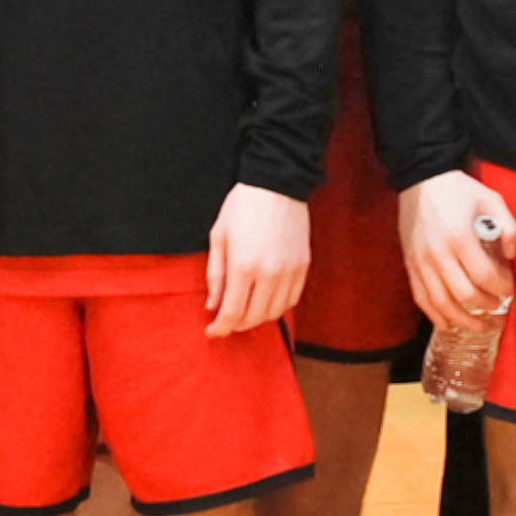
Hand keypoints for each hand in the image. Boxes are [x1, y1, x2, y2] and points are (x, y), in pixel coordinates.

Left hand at [202, 182, 310, 338]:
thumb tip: (212, 305)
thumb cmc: (243, 206)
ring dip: (257, 318)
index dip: (220, 328)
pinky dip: (277, 306)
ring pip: (275, 312)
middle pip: (254, 317)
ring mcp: (290, 271)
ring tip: (245, 310)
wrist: (277, 183)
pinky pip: (292, 299)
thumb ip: (215, 275)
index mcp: (243, 266)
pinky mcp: (303, 266)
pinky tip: (266, 300)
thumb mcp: (219, 237)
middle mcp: (269, 274)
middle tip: (226, 320)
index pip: (232, 312)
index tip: (212, 332)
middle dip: (237, 324)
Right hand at [397, 168, 515, 330]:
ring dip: (463, 320)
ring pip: (442, 303)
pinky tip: (448, 324)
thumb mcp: (491, 199)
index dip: (501, 288)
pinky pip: (421, 298)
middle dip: (487, 306)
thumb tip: (511, 255)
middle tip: (498, 306)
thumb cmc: (458, 190)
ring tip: (480, 326)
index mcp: (459, 237)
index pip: (484, 276)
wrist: (419, 179)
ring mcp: (421, 262)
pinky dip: (435, 315)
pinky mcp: (410, 265)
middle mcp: (438, 254)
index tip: (508, 288)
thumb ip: (509, 227)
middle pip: (465, 295)